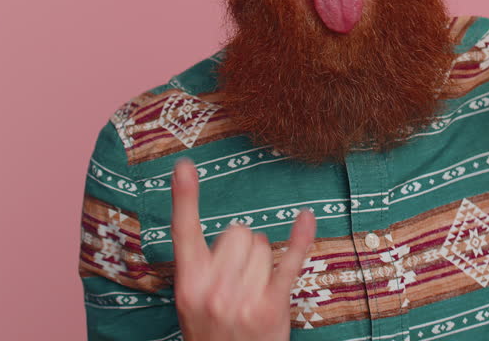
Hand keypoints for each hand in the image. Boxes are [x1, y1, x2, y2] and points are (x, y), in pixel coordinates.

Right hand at [170, 159, 316, 340]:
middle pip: (238, 231)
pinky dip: (299, 238)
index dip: (183, 196)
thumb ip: (203, 267)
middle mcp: (212, 288)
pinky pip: (288, 261)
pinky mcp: (271, 305)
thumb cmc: (214, 333)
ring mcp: (242, 297)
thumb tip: (235, 232)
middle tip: (240, 278)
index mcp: (189, 283)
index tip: (184, 165)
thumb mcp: (193, 302)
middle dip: (244, 246)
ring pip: (261, 245)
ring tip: (254, 291)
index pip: (183, 231)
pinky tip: (306, 218)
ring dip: (263, 261)